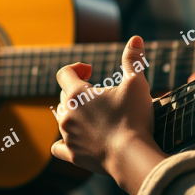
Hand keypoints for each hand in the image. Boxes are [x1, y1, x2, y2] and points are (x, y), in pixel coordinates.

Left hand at [51, 36, 168, 194]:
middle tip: (98, 93)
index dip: (77, 68)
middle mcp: (66, 114)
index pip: (64, 73)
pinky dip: (64, 141)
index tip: (92, 71)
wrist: (131, 156)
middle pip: (63, 95)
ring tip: (91, 113)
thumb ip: (133, 59)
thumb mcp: (136, 83)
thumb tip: (136, 38)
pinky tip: (73, 139)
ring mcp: (68, 136)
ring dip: (73, 113)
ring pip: (61, 119)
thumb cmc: (134, 117)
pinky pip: (58, 147)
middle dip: (78, 90)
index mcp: (77, 94)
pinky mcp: (73, 156)